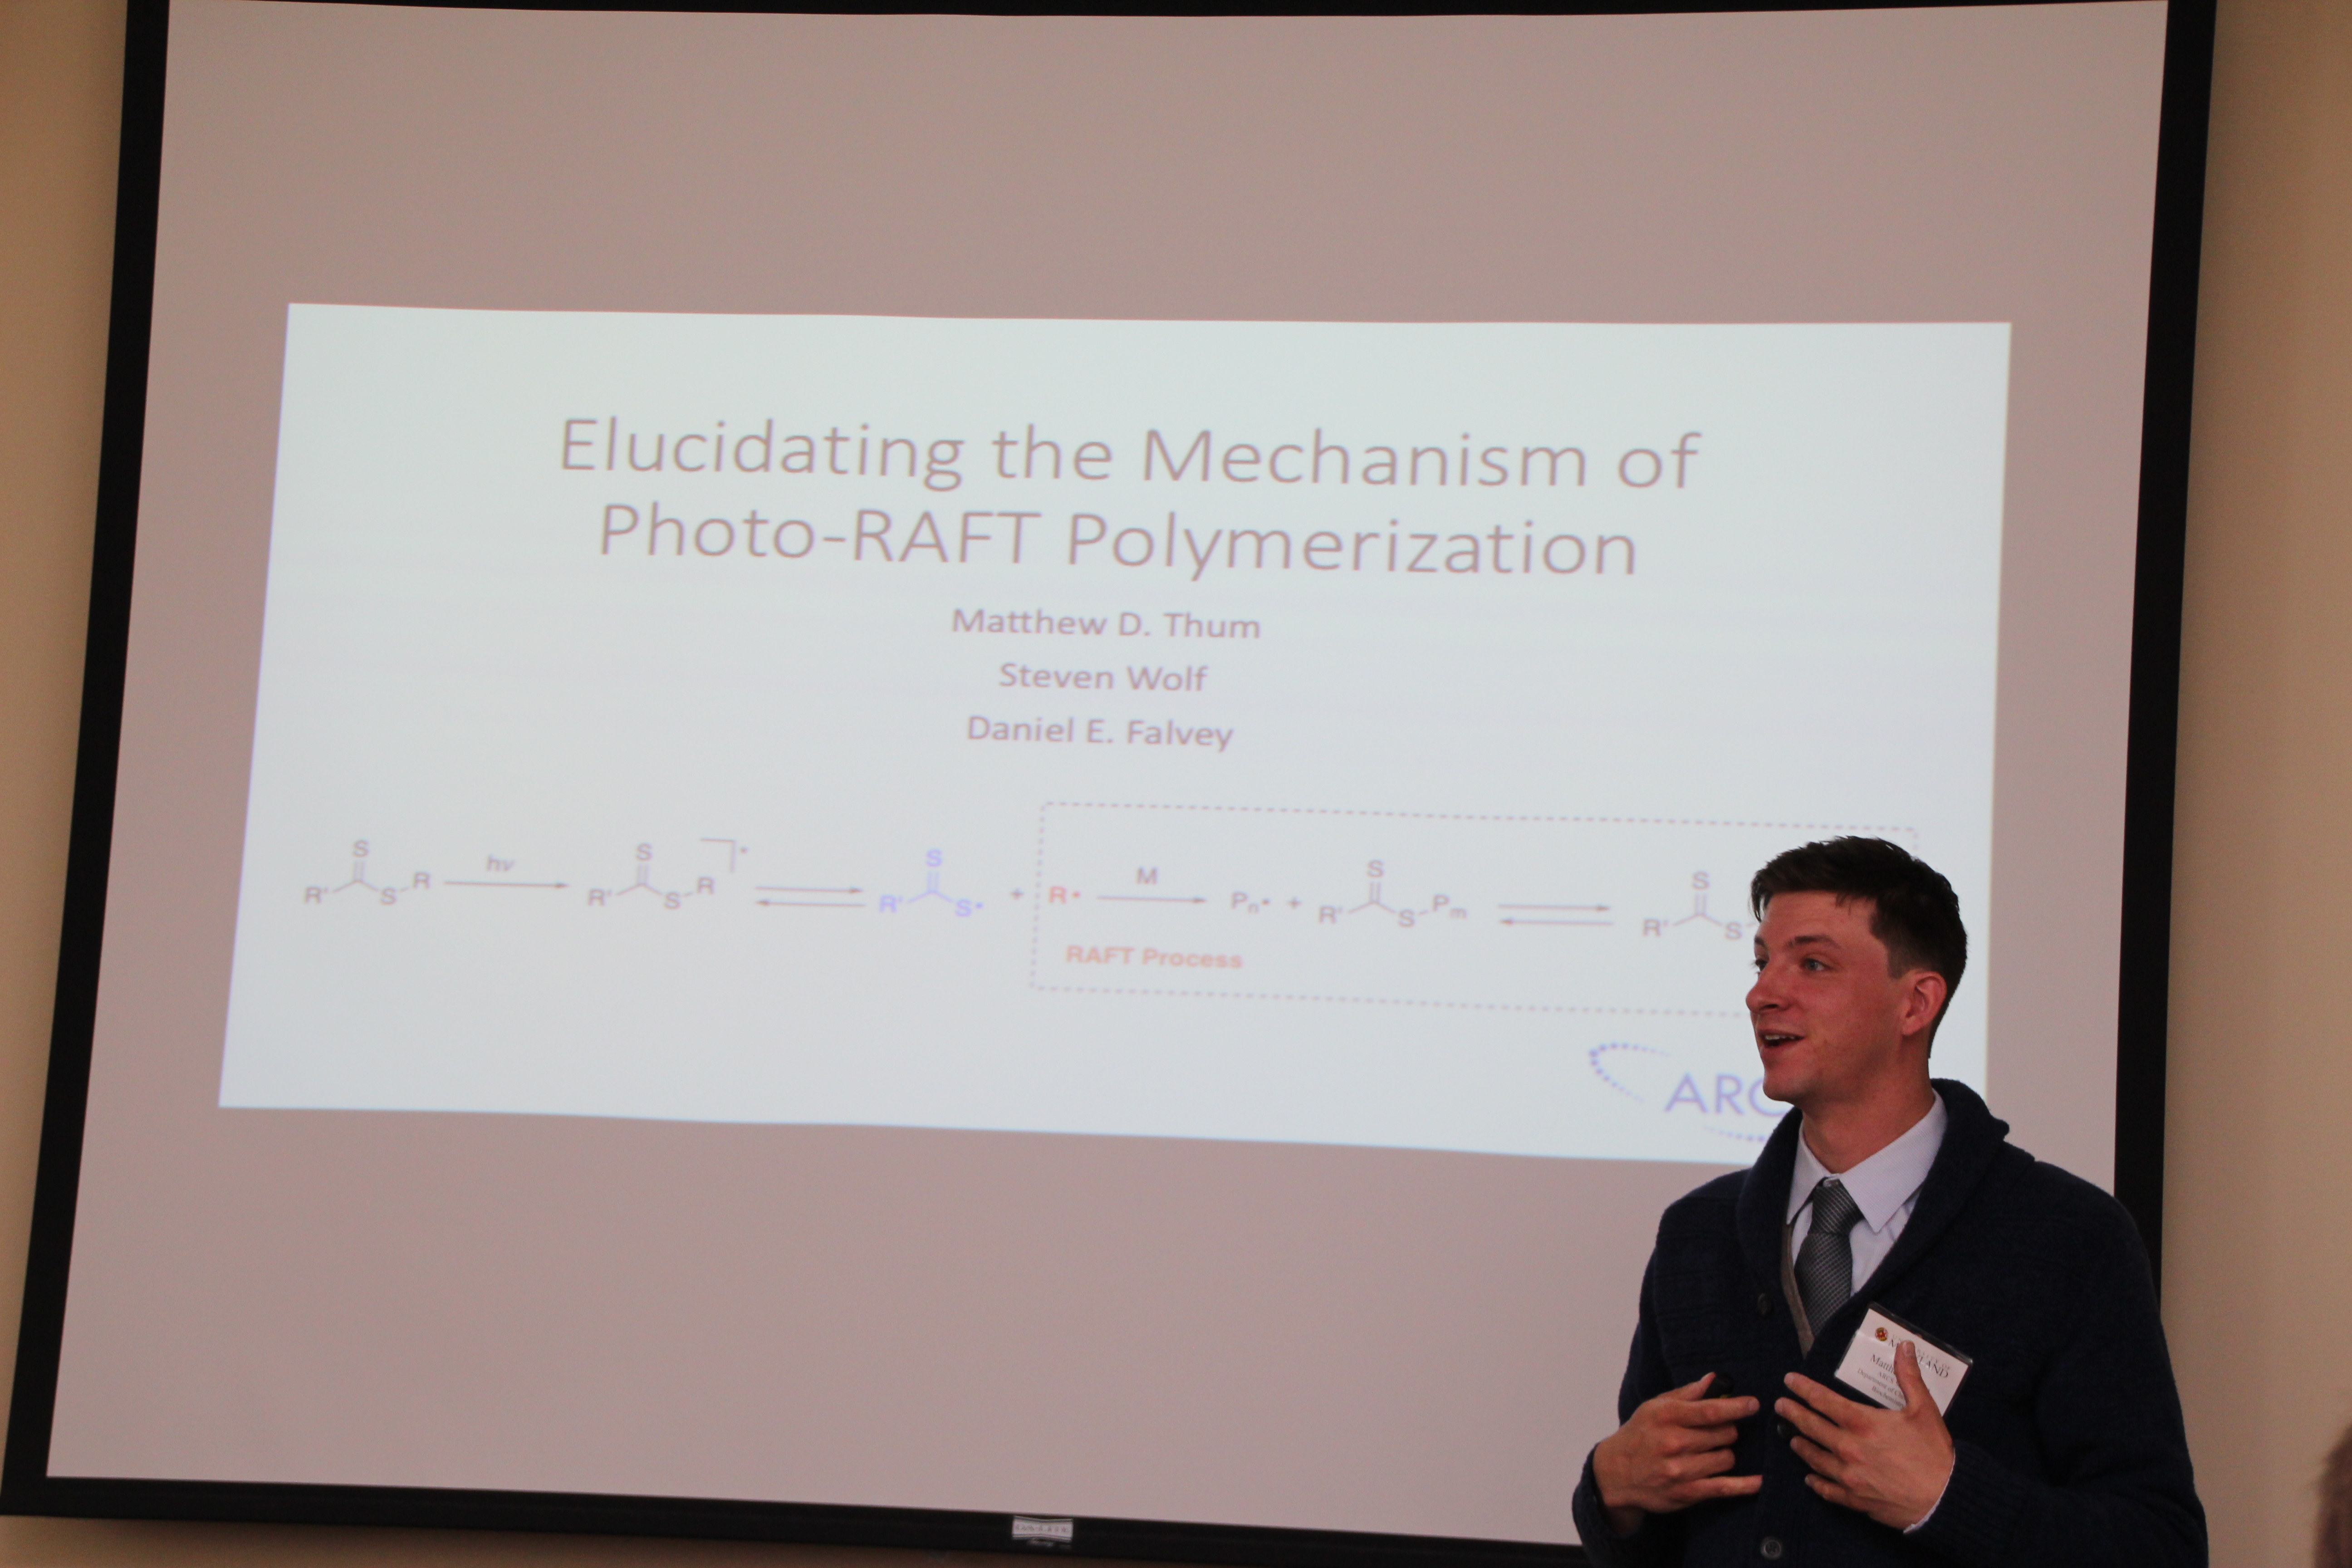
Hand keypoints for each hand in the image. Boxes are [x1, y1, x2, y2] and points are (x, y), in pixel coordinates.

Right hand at [1592, 1373, 1762, 1535]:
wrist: (1615, 1473)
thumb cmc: (1639, 1434)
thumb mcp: (1655, 1407)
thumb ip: (1687, 1393)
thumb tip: (1714, 1379)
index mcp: (1666, 1416)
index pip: (1711, 1411)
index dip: (1737, 1407)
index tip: (1754, 1404)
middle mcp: (1674, 1443)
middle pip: (1724, 1434)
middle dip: (1727, 1431)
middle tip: (1718, 1432)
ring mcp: (1681, 1470)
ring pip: (1727, 1458)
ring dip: (1725, 1453)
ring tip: (1710, 1452)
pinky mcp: (1687, 1493)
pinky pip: (1725, 1488)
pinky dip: (1745, 1485)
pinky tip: (1759, 1481)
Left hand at [1777, 1342, 1955, 1530]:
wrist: (1946, 1498)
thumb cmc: (1934, 1452)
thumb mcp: (1924, 1409)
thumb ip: (1908, 1376)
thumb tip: (1903, 1345)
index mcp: (1863, 1423)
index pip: (1824, 1400)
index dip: (1804, 1388)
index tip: (1789, 1381)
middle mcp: (1849, 1448)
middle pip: (1812, 1427)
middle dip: (1793, 1414)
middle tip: (1780, 1406)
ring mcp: (1849, 1476)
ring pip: (1815, 1459)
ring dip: (1802, 1446)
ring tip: (1792, 1439)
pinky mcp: (1855, 1499)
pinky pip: (1828, 1490)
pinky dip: (1817, 1483)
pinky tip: (1810, 1479)